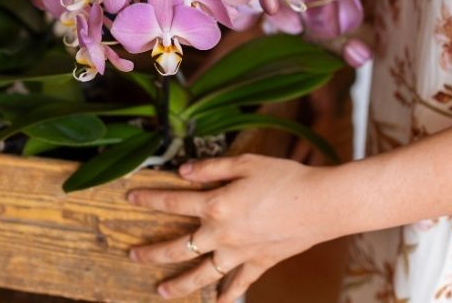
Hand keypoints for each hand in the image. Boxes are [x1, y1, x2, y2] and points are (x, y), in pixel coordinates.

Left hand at [128, 154, 330, 301]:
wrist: (321, 204)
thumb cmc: (285, 177)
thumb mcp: (245, 163)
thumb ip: (211, 168)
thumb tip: (183, 171)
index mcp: (214, 205)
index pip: (172, 203)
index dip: (148, 198)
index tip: (130, 197)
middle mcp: (221, 234)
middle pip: (177, 247)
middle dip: (151, 253)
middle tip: (133, 256)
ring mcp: (239, 253)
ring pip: (201, 274)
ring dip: (178, 284)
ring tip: (160, 291)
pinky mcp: (259, 263)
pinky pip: (238, 283)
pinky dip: (227, 295)